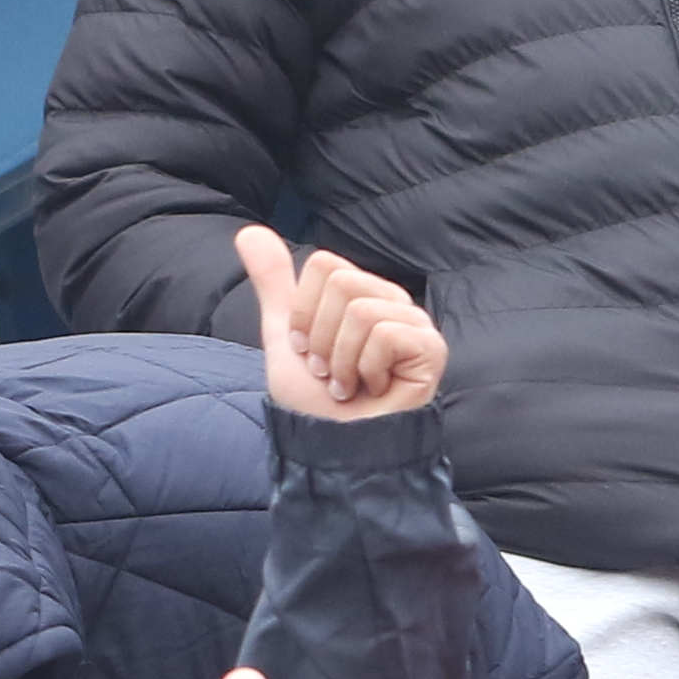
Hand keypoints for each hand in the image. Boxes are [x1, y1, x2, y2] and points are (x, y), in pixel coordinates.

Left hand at [233, 226, 441, 419]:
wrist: (332, 447)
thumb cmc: (313, 401)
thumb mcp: (284, 335)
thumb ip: (273, 283)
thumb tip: (247, 231)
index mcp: (361, 296)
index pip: (324, 265)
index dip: (303, 312)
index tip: (308, 351)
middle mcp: (393, 303)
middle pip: (342, 282)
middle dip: (320, 337)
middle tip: (329, 372)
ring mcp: (416, 325)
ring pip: (360, 309)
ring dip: (340, 360)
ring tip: (348, 384)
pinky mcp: (431, 348)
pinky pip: (384, 333)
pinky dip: (364, 369)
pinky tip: (373, 391)